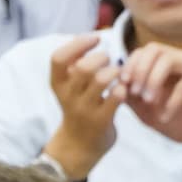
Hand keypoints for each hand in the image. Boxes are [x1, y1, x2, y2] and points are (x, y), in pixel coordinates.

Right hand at [40, 34, 116, 178]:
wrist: (79, 145)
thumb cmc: (78, 107)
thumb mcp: (69, 87)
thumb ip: (76, 65)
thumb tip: (93, 37)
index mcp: (57, 83)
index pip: (59, 58)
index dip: (78, 44)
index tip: (95, 39)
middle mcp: (68, 96)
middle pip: (83, 68)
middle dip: (101, 58)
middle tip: (109, 59)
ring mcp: (84, 110)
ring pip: (100, 81)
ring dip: (114, 72)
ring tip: (118, 74)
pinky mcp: (101, 121)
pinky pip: (115, 99)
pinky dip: (123, 89)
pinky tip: (124, 89)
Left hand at [109, 43, 181, 158]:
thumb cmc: (180, 122)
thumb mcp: (148, 111)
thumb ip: (131, 97)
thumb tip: (113, 85)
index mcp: (167, 62)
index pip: (143, 51)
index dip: (130, 65)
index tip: (123, 84)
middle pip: (154, 49)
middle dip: (139, 69)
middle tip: (135, 92)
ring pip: (168, 60)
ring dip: (153, 80)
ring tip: (149, 101)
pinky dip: (172, 101)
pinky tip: (166, 116)